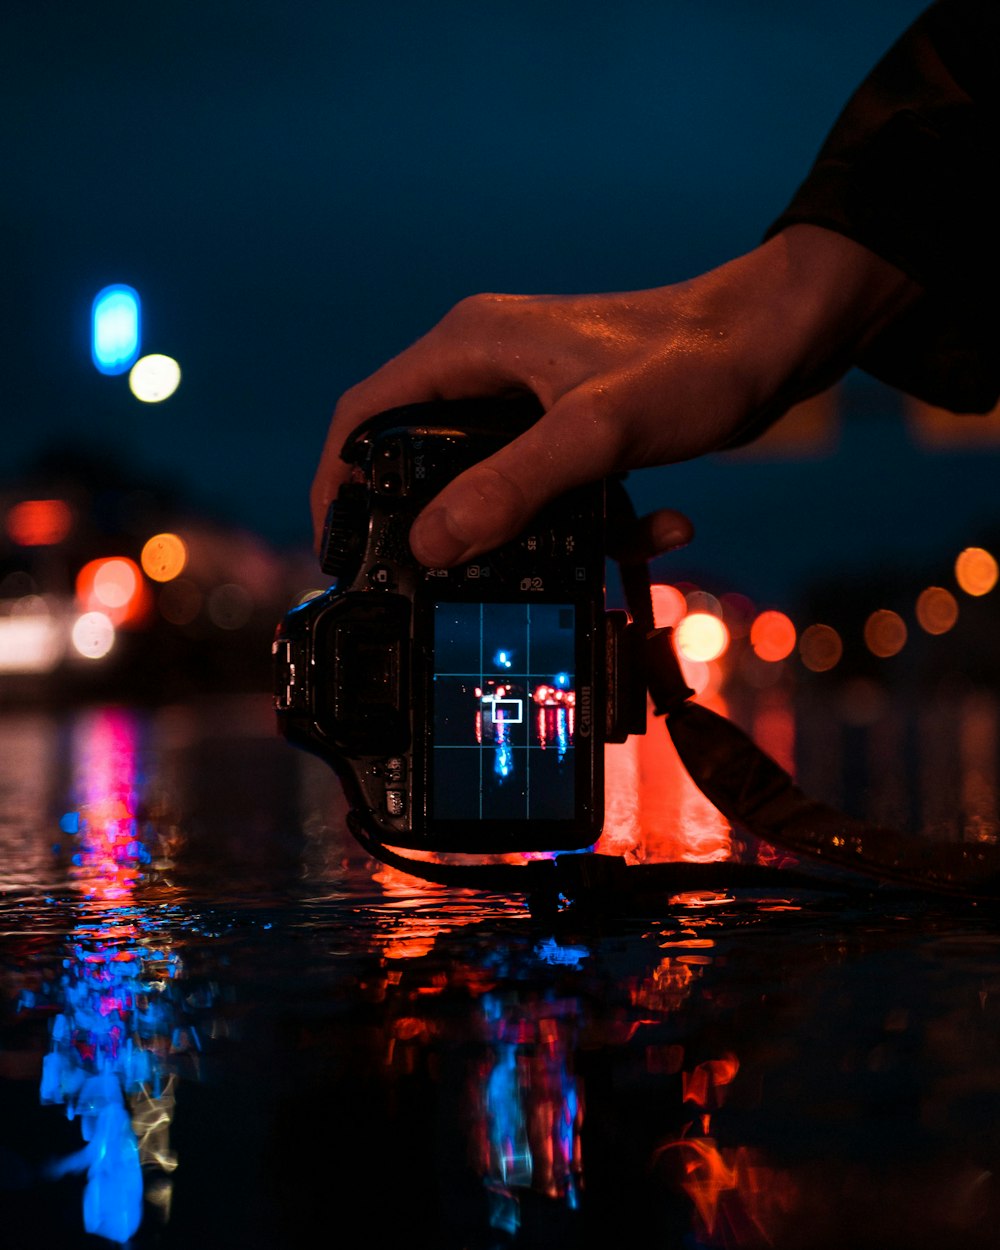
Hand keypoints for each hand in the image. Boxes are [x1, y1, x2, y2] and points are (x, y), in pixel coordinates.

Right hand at [312, 225, 919, 565]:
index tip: (345, 548)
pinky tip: (649, 531)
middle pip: (422, 457)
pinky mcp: (572, 420)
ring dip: (526, 531)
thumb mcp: (596, 432)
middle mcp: (488, 366)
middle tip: (439, 583)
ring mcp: (531, 395)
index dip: (340, 482)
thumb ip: (512, 486)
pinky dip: (586, 518)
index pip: (366, 414)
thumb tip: (430, 545)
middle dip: (436, 524)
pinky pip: (550, 482)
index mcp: (469, 349)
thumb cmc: (694, 363)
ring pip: (491, 479)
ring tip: (566, 570)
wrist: (779, 338)